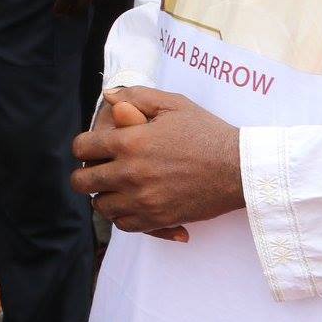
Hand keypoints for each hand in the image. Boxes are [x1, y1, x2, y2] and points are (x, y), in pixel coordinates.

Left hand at [72, 87, 241, 233]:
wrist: (239, 168)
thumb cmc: (206, 132)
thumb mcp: (173, 104)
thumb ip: (136, 96)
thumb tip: (108, 97)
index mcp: (130, 142)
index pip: (82, 148)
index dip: (83, 146)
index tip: (92, 147)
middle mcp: (130, 173)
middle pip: (83, 182)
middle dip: (85, 173)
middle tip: (97, 169)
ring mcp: (143, 200)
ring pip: (101, 206)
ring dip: (103, 196)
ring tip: (114, 188)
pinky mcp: (159, 219)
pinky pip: (124, 225)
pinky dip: (122, 216)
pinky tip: (131, 204)